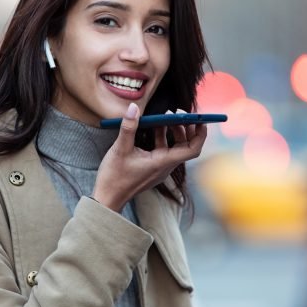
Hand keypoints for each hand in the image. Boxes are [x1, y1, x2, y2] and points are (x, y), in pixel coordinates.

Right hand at [92, 104, 206, 211]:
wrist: (107, 198)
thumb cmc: (114, 178)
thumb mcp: (120, 149)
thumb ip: (129, 127)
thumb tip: (134, 108)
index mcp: (162, 162)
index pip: (192, 149)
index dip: (199, 134)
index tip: (199, 118)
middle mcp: (165, 167)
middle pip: (185, 145)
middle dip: (184, 127)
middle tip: (176, 111)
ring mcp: (159, 168)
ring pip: (174, 147)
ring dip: (173, 131)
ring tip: (165, 116)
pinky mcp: (153, 168)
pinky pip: (164, 150)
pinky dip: (163, 137)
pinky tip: (154, 127)